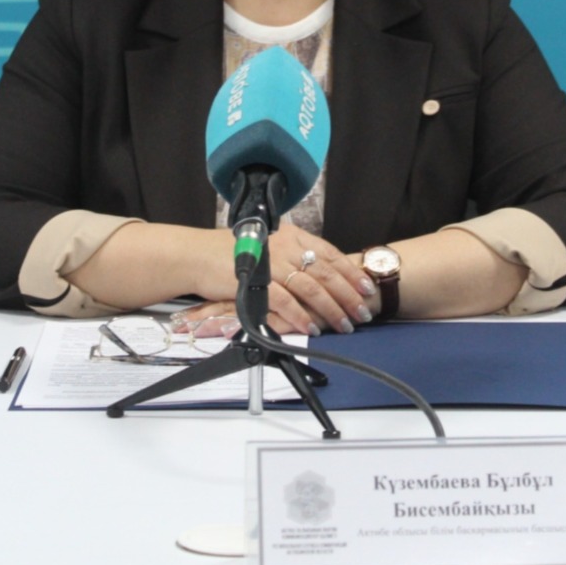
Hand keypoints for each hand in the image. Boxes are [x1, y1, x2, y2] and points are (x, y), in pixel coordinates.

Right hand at [173, 223, 375, 336]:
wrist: (199, 255)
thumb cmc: (231, 253)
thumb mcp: (269, 246)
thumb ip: (293, 256)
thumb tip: (318, 275)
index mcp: (292, 236)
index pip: (329, 253)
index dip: (350, 272)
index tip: (367, 287)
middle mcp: (286, 246)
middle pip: (326, 272)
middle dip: (348, 295)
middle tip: (362, 312)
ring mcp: (272, 263)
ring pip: (311, 288)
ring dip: (330, 309)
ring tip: (344, 325)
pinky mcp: (257, 281)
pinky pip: (286, 301)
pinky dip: (300, 316)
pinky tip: (311, 328)